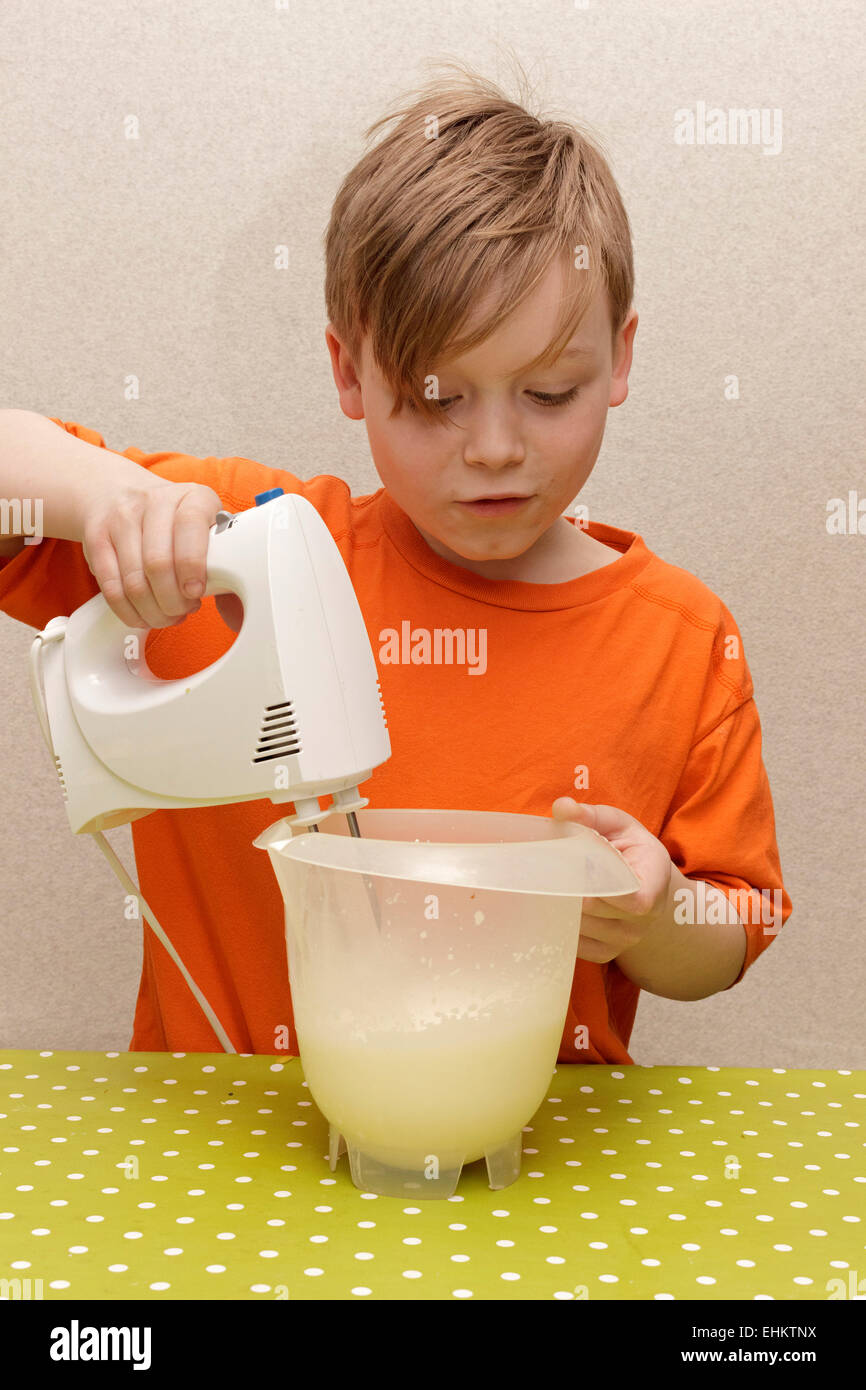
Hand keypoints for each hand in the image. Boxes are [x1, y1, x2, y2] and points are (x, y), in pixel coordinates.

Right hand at [82, 478, 223, 628]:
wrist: (118, 493)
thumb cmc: (174, 520)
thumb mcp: (204, 522)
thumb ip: (220, 554)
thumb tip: (235, 601)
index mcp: (192, 496)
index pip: (190, 526)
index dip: (192, 566)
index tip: (195, 592)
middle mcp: (154, 501)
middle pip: (157, 563)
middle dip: (172, 600)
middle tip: (182, 610)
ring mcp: (121, 519)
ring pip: (134, 581)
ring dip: (152, 610)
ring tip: (166, 615)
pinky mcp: (96, 539)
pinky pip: (110, 587)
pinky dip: (129, 611)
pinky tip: (144, 615)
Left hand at [551, 796, 672, 963]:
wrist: (646, 889)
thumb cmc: (631, 851)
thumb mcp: (619, 826)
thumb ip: (591, 815)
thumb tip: (562, 808)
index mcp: (653, 883)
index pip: (634, 900)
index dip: (605, 888)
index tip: (581, 867)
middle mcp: (643, 920)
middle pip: (594, 908)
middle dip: (568, 886)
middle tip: (549, 867)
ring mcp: (624, 941)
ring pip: (579, 927)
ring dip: (560, 905)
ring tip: (554, 883)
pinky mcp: (605, 954)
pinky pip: (574, 943)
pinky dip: (560, 924)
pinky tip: (558, 904)